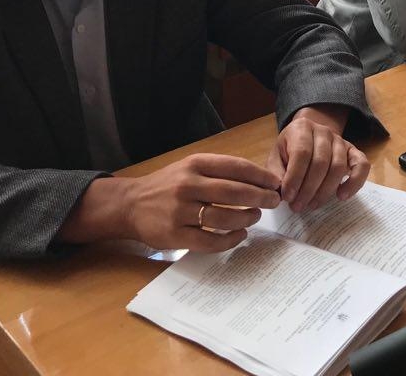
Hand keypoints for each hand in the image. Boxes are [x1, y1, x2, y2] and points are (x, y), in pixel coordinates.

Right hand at [60, 153, 280, 251]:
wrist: (130, 204)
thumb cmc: (168, 184)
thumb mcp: (190, 167)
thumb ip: (219, 171)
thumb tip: (259, 179)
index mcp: (195, 164)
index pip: (235, 167)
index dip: (260, 176)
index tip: (275, 183)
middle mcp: (187, 185)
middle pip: (233, 192)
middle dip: (259, 197)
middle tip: (273, 202)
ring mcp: (180, 211)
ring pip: (223, 218)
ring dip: (246, 218)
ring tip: (254, 217)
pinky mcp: (174, 235)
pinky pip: (209, 241)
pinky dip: (229, 240)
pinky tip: (239, 235)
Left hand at [266, 106, 370, 212]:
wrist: (308, 136)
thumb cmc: (289, 149)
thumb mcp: (276, 157)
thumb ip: (276, 173)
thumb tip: (280, 192)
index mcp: (302, 128)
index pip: (301, 153)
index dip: (295, 177)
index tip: (287, 197)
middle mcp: (324, 131)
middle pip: (321, 162)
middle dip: (308, 189)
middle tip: (298, 206)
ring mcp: (341, 140)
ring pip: (338, 166)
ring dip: (325, 191)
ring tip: (312, 205)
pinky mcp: (353, 152)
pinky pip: (362, 165)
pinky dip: (355, 182)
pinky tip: (342, 196)